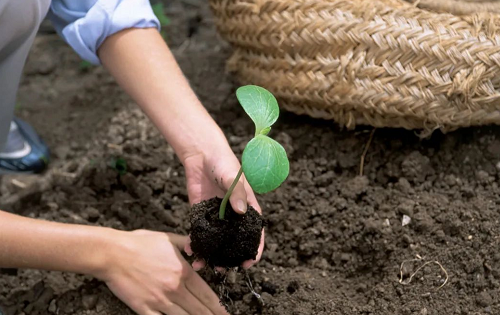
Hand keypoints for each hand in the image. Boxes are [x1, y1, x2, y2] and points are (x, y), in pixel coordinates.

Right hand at [98, 230, 228, 314]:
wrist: (113, 253)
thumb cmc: (139, 243)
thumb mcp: (169, 238)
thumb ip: (187, 243)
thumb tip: (198, 246)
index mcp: (183, 272)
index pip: (207, 294)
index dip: (218, 306)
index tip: (225, 312)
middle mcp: (175, 288)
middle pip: (199, 310)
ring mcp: (160, 300)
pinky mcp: (144, 308)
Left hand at [182, 144, 264, 269]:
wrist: (202, 154)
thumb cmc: (223, 162)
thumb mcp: (233, 177)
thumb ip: (237, 193)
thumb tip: (241, 211)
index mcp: (247, 208)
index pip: (255, 233)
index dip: (254, 250)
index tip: (249, 263)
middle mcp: (233, 216)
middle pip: (234, 242)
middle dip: (229, 258)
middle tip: (223, 270)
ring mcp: (216, 217)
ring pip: (215, 241)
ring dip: (210, 255)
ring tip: (203, 266)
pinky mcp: (201, 214)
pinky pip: (199, 233)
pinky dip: (195, 243)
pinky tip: (190, 251)